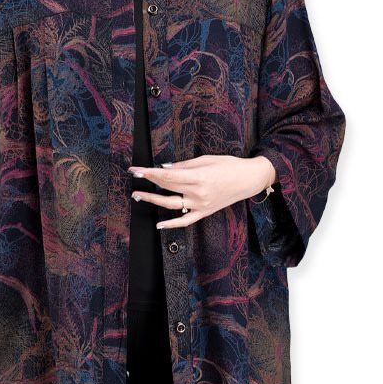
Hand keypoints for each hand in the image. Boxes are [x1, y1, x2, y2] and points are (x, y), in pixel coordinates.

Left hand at [128, 154, 275, 229]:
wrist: (249, 179)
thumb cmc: (229, 165)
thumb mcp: (206, 159)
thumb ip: (183, 165)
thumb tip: (163, 168)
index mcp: (199, 177)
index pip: (167, 176)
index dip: (149, 173)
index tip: (136, 169)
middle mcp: (198, 193)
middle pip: (167, 188)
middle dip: (148, 181)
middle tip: (134, 176)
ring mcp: (201, 205)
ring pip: (171, 205)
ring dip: (153, 200)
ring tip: (138, 195)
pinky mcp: (205, 212)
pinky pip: (186, 220)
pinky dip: (172, 223)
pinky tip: (159, 224)